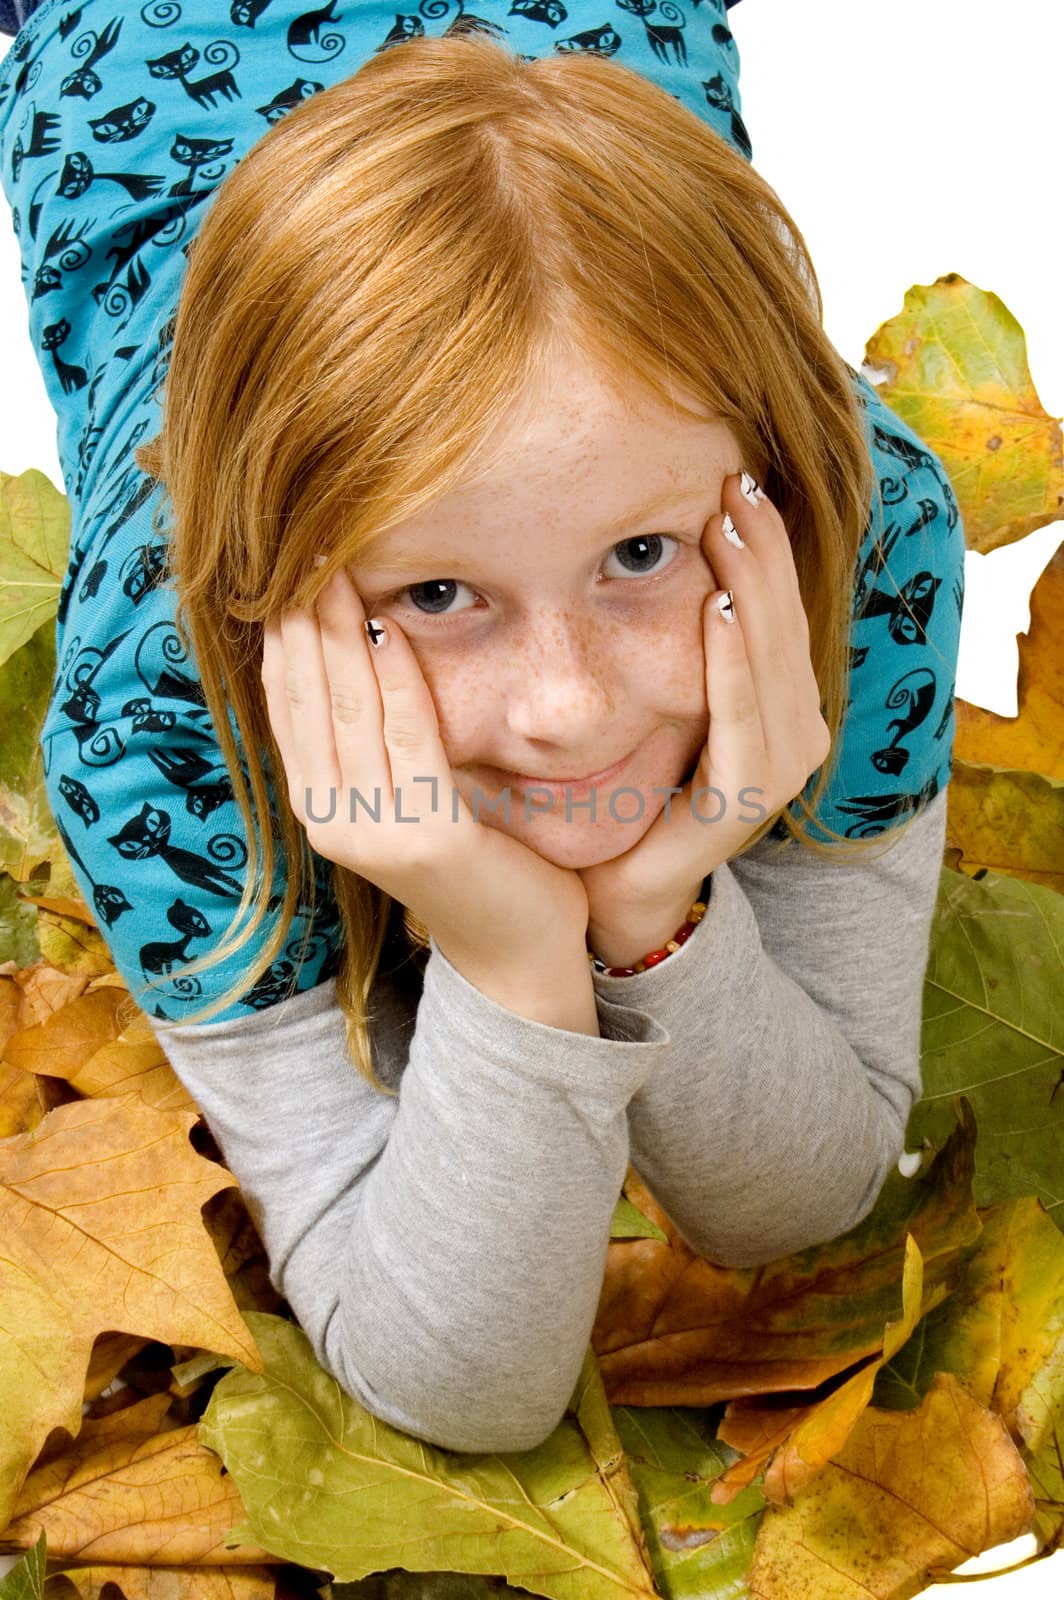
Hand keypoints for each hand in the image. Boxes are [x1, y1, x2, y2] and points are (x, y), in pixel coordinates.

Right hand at [260, 567, 590, 980]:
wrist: (515, 949)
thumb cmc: (472, 860)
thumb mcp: (407, 791)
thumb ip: (378, 737)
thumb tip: (366, 642)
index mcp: (317, 803)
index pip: (285, 701)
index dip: (283, 633)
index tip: (289, 567)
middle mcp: (328, 818)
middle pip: (307, 696)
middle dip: (306, 617)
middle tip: (307, 545)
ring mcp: (371, 830)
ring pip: (347, 708)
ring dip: (341, 632)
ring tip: (337, 568)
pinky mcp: (424, 835)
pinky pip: (407, 737)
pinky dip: (397, 679)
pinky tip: (389, 629)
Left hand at [579, 471, 831, 969]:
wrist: (622, 887)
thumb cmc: (637, 790)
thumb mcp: (664, 702)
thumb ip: (679, 647)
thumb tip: (656, 558)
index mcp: (780, 704)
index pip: (777, 610)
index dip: (765, 545)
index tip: (737, 479)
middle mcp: (796, 730)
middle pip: (781, 621)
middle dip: (761, 548)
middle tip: (733, 481)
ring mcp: (781, 766)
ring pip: (770, 658)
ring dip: (750, 587)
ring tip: (727, 525)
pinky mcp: (747, 798)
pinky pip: (741, 717)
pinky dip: (731, 662)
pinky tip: (717, 610)